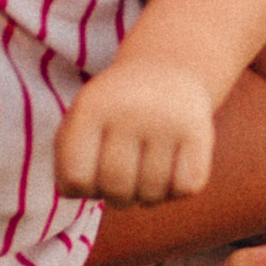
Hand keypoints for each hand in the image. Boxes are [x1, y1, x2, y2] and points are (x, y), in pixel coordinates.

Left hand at [55, 54, 216, 207]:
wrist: (166, 70)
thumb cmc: (114, 109)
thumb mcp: (81, 119)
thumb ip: (66, 160)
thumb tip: (72, 192)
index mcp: (91, 107)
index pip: (76, 178)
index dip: (80, 189)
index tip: (89, 174)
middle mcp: (129, 110)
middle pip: (116, 189)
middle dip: (115, 196)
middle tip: (120, 179)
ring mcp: (167, 121)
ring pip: (152, 194)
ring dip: (146, 195)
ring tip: (143, 171)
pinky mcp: (200, 131)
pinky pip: (186, 188)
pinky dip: (176, 189)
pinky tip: (170, 169)